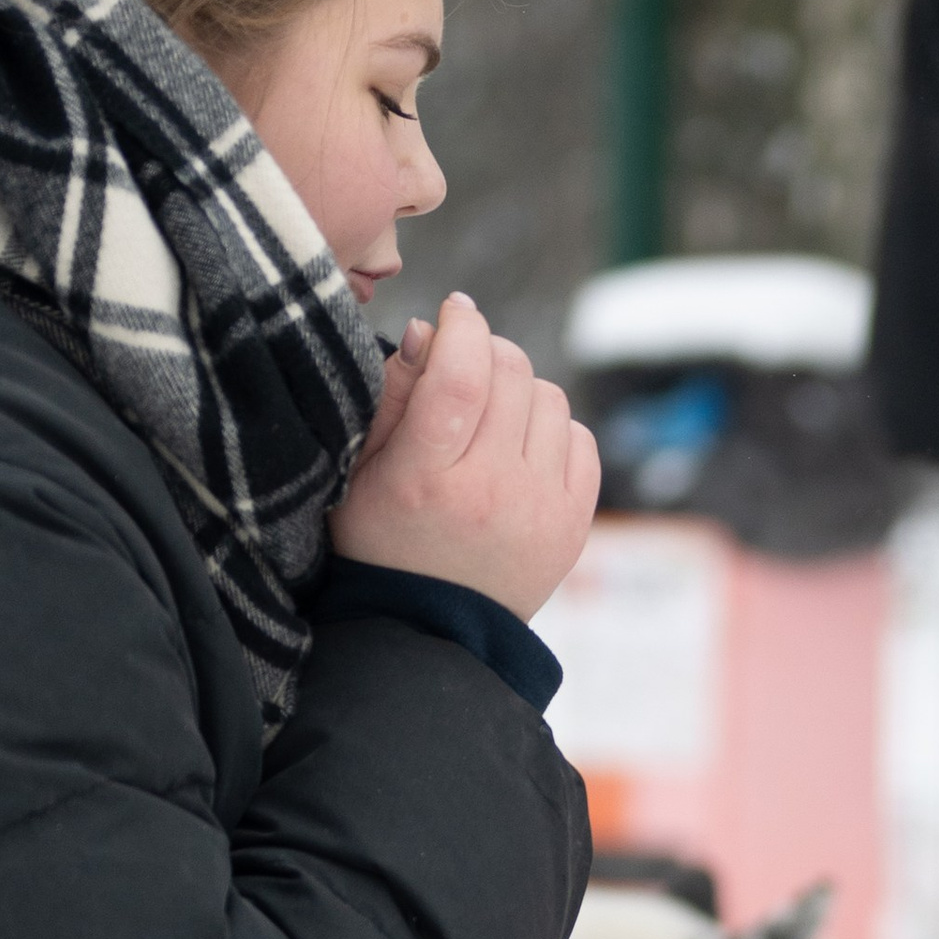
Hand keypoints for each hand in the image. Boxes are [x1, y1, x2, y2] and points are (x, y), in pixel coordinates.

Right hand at [332, 292, 601, 619]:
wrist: (431, 628)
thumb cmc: (382, 541)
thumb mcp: (358, 472)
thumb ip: (391, 398)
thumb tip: (428, 330)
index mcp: (427, 478)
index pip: (461, 376)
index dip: (462, 327)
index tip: (455, 310)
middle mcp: (492, 491)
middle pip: (510, 373)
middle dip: (488, 351)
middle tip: (466, 365)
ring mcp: (541, 509)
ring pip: (549, 399)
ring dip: (520, 391)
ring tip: (491, 417)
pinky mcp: (574, 524)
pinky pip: (580, 439)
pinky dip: (553, 431)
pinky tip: (521, 450)